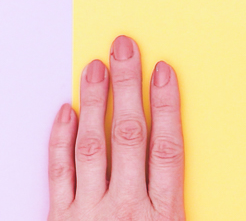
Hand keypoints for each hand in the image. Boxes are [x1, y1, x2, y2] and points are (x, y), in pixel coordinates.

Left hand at [48, 36, 184, 219]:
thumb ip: (173, 202)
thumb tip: (176, 161)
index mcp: (162, 215)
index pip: (166, 147)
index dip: (166, 105)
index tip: (163, 74)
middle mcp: (126, 208)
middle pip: (129, 135)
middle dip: (128, 86)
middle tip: (125, 51)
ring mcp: (90, 212)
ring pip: (92, 146)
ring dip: (94, 101)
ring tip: (96, 68)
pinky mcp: (60, 218)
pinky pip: (59, 173)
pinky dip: (61, 140)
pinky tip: (68, 112)